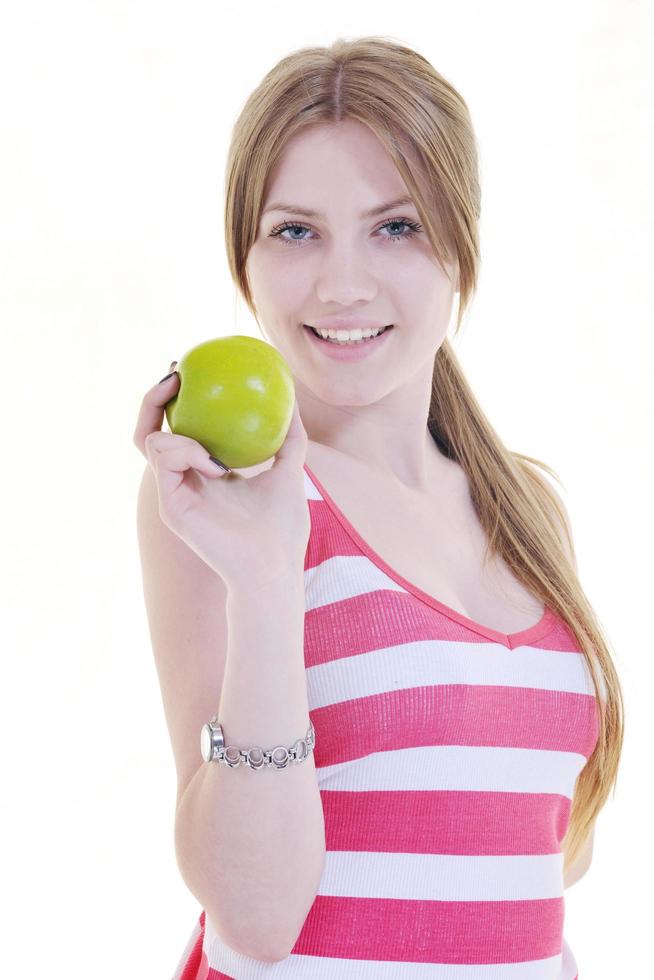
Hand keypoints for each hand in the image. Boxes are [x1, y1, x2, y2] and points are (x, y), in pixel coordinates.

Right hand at [133, 362, 310, 591]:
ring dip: (180, 433)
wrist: (273, 568)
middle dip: (153, 398)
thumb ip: (290, 438)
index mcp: (204, 472)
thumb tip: (294, 401)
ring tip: (212, 449)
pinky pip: (163, 459)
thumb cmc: (282, 528)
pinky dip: (186, 451)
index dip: (175, 399)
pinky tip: (214, 466)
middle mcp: (182, 481)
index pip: (179, 428)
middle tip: (176, 374)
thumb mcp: (291, 472)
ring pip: (150, 441)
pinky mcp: (169, 506)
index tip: (189, 371)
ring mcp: (172, 493)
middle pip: (150, 430)